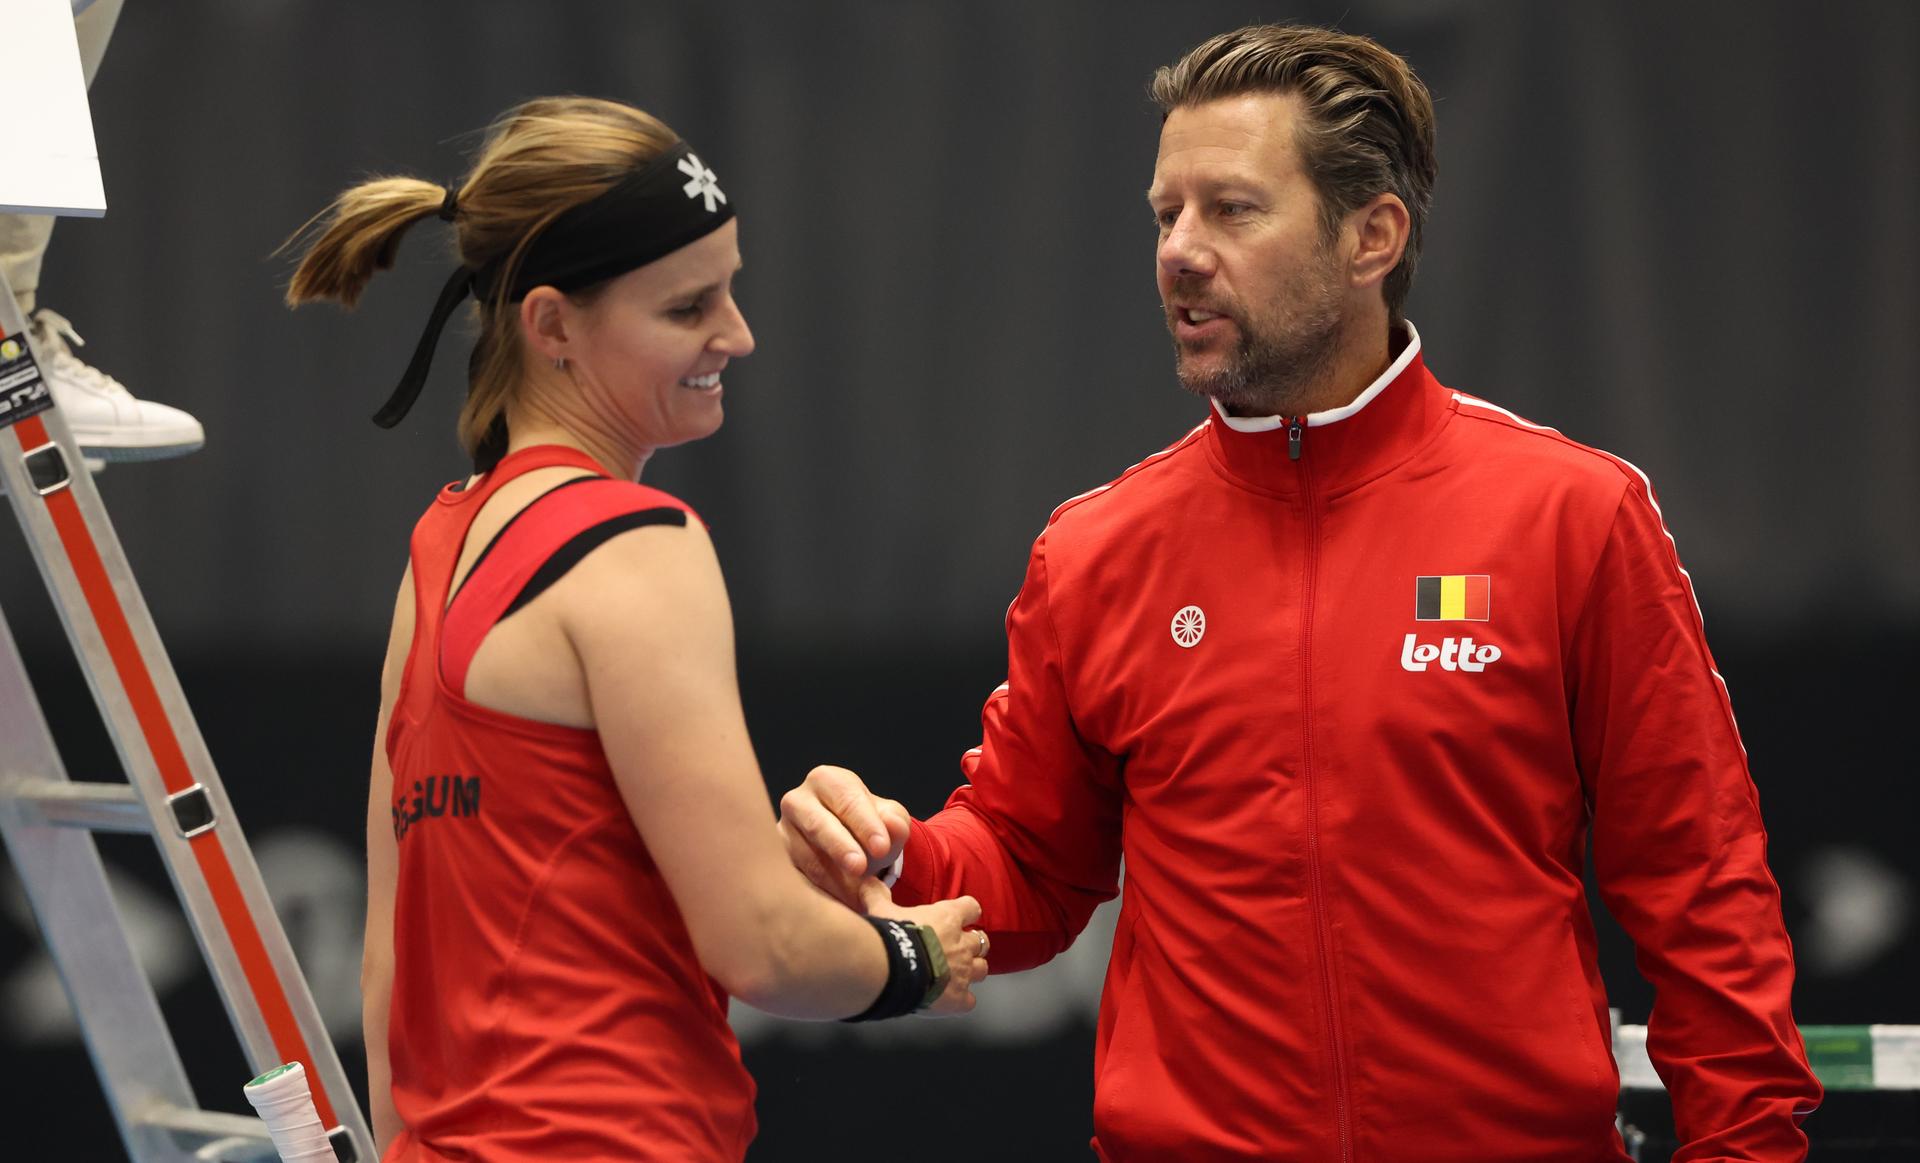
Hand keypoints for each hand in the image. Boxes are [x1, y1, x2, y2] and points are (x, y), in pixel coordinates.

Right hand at [779, 765, 910, 907]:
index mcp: (827, 780)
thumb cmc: (867, 827)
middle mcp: (797, 801)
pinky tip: (842, 906)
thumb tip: (892, 827)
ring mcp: (781, 832)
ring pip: (806, 857)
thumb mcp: (889, 820)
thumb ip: (895, 821)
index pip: (847, 800)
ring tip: (860, 897)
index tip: (881, 847)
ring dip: (835, 880)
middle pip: (817, 824)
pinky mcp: (775, 861)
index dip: (865, 824)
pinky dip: (822, 895)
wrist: (847, 845)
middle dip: (840, 847)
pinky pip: (797, 880)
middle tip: (860, 868)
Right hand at [861, 879, 988, 1015]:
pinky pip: (969, 1001)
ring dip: (972, 970)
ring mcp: (962, 972)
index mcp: (948, 918)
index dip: (967, 912)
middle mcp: (961, 944)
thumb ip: (877, 895)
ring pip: (982, 969)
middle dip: (971, 945)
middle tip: (956, 948)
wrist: (893, 971)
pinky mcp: (958, 998)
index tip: (961, 915)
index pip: (972, 907)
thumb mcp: (881, 910)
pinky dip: (962, 1000)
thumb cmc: (891, 938)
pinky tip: (949, 1000)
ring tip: (957, 974)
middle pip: (981, 941)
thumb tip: (867, 880)